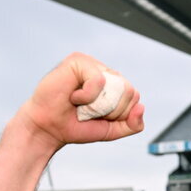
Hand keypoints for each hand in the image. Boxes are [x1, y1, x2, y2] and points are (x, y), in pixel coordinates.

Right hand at [17, 52, 144, 149]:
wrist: (48, 128)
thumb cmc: (75, 126)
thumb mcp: (111, 130)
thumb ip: (132, 124)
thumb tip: (142, 107)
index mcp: (114, 85)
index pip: (134, 97)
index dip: (118, 114)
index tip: (98, 117)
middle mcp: (105, 72)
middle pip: (129, 91)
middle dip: (110, 110)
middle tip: (88, 111)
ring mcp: (92, 64)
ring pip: (116, 85)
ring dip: (98, 104)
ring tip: (80, 103)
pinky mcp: (79, 61)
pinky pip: (98, 80)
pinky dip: (86, 96)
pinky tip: (73, 95)